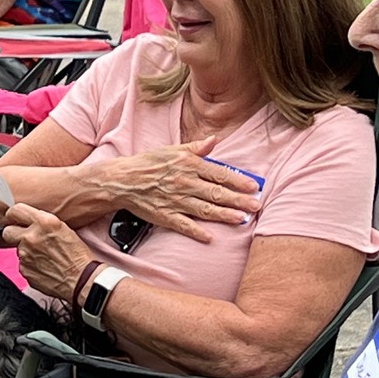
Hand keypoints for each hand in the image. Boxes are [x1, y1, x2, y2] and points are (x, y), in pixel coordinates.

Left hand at [1, 203, 98, 302]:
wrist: (81, 279)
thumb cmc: (77, 254)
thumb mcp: (63, 228)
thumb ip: (41, 222)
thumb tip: (27, 220)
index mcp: (43, 222)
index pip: (15, 210)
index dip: (15, 215)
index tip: (17, 219)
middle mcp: (31, 237)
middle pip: (7, 231)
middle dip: (14, 234)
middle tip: (25, 238)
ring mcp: (25, 254)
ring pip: (17, 249)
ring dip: (26, 251)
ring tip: (43, 256)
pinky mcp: (24, 270)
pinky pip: (22, 264)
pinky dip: (30, 265)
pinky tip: (44, 266)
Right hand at [100, 138, 260, 241]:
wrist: (122, 180)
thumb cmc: (148, 163)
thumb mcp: (172, 150)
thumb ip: (195, 147)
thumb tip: (214, 140)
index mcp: (188, 164)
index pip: (219, 174)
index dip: (238, 181)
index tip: (254, 187)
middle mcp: (184, 182)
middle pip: (216, 193)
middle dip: (238, 200)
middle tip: (256, 206)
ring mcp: (175, 200)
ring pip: (204, 209)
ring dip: (224, 215)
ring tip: (241, 219)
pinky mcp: (165, 215)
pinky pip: (184, 225)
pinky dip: (197, 231)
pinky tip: (210, 237)